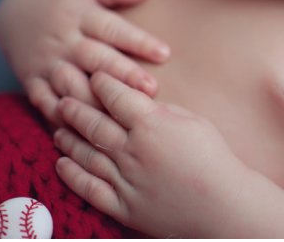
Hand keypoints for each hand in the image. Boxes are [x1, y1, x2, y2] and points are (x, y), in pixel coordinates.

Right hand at [0, 0, 169, 125]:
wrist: (13, 12)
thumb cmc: (63, 1)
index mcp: (81, 16)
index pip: (112, 29)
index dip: (138, 41)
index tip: (165, 53)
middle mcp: (64, 41)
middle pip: (95, 58)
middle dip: (122, 74)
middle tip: (151, 88)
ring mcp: (47, 63)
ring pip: (71, 85)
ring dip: (96, 101)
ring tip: (121, 116)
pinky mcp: (32, 81)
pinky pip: (45, 102)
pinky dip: (60, 118)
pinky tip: (82, 132)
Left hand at [54, 73, 236, 237]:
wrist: (224, 206)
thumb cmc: (215, 160)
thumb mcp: (195, 123)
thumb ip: (164, 111)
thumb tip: (142, 105)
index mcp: (152, 125)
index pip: (117, 97)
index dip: (103, 84)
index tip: (95, 77)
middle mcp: (132, 150)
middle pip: (94, 124)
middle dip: (75, 108)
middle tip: (62, 99)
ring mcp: (125, 180)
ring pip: (86, 155)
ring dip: (68, 139)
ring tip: (59, 129)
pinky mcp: (123, 207)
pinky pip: (89, 189)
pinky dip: (72, 175)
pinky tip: (61, 165)